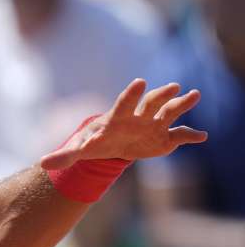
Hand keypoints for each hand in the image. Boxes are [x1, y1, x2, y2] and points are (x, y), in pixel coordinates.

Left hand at [40, 79, 206, 170]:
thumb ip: (65, 156)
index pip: (124, 102)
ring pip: (169, 111)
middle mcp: (138, 116)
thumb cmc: (94, 142)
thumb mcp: (78, 150)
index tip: (140, 82)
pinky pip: (180, 136)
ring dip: (182, 104)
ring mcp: (153, 125)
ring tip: (194, 95)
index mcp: (117, 117)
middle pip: (151, 102)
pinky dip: (191, 136)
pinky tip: (202, 136)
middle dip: (161, 95)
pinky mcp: (164, 138)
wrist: (112, 145)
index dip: (132, 94)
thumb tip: (43, 164)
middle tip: (174, 86)